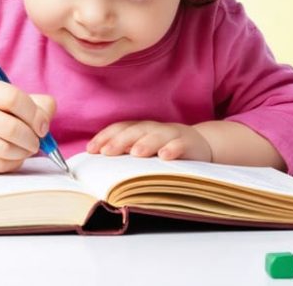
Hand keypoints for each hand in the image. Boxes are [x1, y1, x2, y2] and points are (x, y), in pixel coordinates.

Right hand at [0, 79, 55, 173]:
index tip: (43, 127)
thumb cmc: (0, 113)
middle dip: (31, 139)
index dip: (34, 115)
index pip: (13, 98)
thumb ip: (40, 106)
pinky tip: (13, 157)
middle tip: (36, 142)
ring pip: (4, 150)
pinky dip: (12, 163)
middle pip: (9, 128)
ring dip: (23, 153)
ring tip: (26, 149)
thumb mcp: (18, 100)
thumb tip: (44, 123)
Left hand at [86, 121, 211, 161]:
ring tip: (136, 153)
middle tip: (106, 152)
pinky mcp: (191, 144)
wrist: (202, 145)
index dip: (105, 137)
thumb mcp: (145, 151)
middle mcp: (155, 129)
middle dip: (119, 140)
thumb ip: (126, 154)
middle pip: (135, 131)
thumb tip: (98, 165)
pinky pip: (182, 145)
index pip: (120, 128)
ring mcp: (173, 135)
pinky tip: (165, 156)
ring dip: (146, 143)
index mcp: (141, 130)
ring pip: (158, 135)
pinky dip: (174, 148)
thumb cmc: (165, 150)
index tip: (91, 149)